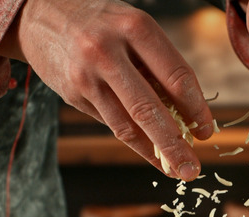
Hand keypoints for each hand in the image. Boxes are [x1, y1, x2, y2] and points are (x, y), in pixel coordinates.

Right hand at [0, 0, 212, 180]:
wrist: (41, 14)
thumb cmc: (103, 23)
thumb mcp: (134, 29)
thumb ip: (158, 67)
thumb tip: (187, 115)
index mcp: (136, 28)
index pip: (176, 77)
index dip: (196, 110)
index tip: (207, 132)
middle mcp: (108, 51)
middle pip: (150, 109)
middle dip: (175, 144)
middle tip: (192, 169)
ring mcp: (87, 75)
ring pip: (128, 124)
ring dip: (155, 152)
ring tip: (175, 169)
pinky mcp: (73, 93)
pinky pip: (111, 124)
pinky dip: (134, 143)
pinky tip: (151, 154)